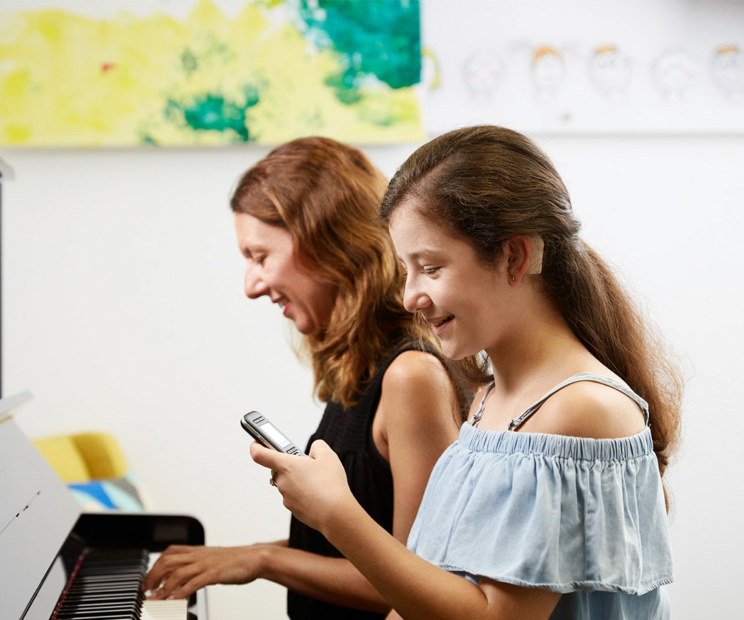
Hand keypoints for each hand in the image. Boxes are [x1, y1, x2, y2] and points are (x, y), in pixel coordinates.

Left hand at [142, 544, 269, 599]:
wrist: (255, 557)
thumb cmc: (236, 560)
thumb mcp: (212, 559)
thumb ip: (197, 565)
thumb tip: (183, 576)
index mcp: (198, 551)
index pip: (169, 552)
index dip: (155, 565)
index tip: (149, 580)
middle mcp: (199, 555)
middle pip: (168, 561)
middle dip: (153, 576)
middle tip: (147, 591)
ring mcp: (206, 564)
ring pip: (177, 573)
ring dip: (163, 588)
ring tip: (155, 600)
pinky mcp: (214, 573)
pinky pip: (193, 582)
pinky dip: (180, 592)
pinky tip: (174, 601)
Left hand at [250, 440, 354, 531]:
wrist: (335, 514)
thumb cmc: (331, 485)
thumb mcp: (328, 456)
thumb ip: (318, 447)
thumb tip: (314, 450)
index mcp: (287, 465)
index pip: (260, 454)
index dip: (256, 446)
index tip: (256, 443)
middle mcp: (282, 482)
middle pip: (278, 469)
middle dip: (290, 465)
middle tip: (306, 464)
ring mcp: (286, 497)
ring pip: (288, 484)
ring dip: (298, 480)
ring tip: (318, 481)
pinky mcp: (293, 510)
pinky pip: (295, 497)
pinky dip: (303, 494)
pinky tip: (318, 494)